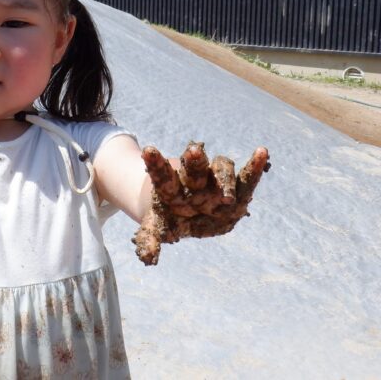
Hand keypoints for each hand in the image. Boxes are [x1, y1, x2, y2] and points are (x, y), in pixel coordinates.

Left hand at [133, 142, 269, 264]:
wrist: (186, 211)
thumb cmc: (169, 217)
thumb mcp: (157, 227)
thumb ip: (150, 239)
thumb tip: (146, 258)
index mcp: (171, 188)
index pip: (162, 175)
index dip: (155, 163)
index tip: (148, 151)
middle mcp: (193, 181)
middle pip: (194, 168)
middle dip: (195, 161)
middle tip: (194, 152)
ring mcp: (214, 181)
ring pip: (220, 169)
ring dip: (224, 177)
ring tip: (227, 197)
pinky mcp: (236, 189)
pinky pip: (246, 179)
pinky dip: (254, 168)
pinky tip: (263, 153)